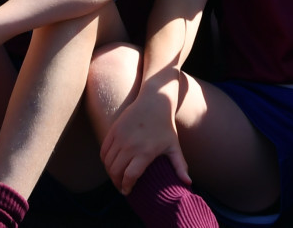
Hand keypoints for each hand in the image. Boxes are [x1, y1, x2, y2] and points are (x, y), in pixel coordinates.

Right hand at [100, 77, 186, 194]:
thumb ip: (180, 166)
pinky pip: (103, 151)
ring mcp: (120, 137)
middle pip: (115, 171)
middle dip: (117, 183)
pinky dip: (105, 161)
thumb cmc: (166, 126)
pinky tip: (111, 164)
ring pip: (107, 162)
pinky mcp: (113, 130)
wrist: (154, 100)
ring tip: (116, 177)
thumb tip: (188, 183)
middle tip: (121, 187)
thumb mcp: (174, 146)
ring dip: (110, 173)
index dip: (127, 186)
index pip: (130, 176)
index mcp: (145, 152)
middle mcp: (130, 145)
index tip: (128, 191)